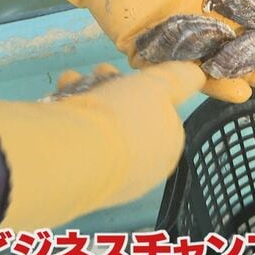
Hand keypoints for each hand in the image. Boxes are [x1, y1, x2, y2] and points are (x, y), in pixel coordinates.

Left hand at [0, 0, 254, 102]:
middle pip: (233, 59)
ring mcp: (176, 50)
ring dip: (230, 82)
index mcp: (215, 16)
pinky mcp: (150, 58)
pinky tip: (213, 87)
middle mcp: (199, 38)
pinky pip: (175, 74)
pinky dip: (194, 81)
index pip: (249, 35)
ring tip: (252, 90)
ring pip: (208, 71)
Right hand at [0, 62, 204, 230]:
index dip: (145, 90)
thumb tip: (197, 74)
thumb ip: (179, 78)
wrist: (73, 156)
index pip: (161, 116)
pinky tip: (56, 104)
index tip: (126, 73)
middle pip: (129, 122)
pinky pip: (78, 145)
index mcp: (167, 150)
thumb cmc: (123, 116)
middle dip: (111, 90)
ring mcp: (110, 181)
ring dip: (86, 97)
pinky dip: (69, 120)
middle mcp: (143, 171)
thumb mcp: (159, 85)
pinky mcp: (78, 183)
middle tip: (96, 72)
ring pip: (101, 132)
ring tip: (70, 80)